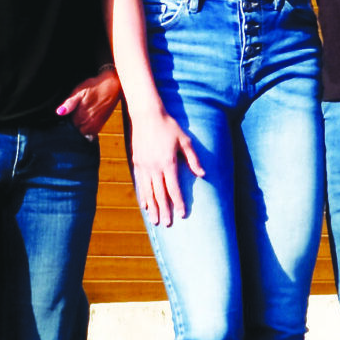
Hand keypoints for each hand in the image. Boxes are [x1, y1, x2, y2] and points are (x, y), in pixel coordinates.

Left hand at [57, 68, 121, 138]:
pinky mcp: (101, 125)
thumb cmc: (94, 87)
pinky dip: (89, 127)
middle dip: (75, 122)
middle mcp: (88, 124)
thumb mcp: (78, 91)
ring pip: (83, 132)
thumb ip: (69, 104)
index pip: (69, 124)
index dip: (69, 116)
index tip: (73, 109)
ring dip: (82, 125)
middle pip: (76, 129)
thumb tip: (59, 112)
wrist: (112, 86)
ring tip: (86, 111)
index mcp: (79, 116)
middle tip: (80, 109)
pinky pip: (91, 132)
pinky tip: (91, 115)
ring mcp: (95, 126)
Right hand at [130, 105, 203, 226]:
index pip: (174, 188)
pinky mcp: (136, 162)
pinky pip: (140, 183)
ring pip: (148, 191)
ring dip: (152, 207)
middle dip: (164, 210)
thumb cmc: (168, 126)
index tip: (181, 214)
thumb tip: (202, 174)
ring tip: (154, 220)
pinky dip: (142, 195)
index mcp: (168, 162)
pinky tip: (144, 204)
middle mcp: (155, 167)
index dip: (178, 202)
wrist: (147, 115)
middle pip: (160, 194)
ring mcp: (144, 165)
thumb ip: (193, 159)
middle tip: (166, 224)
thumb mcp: (184, 140)